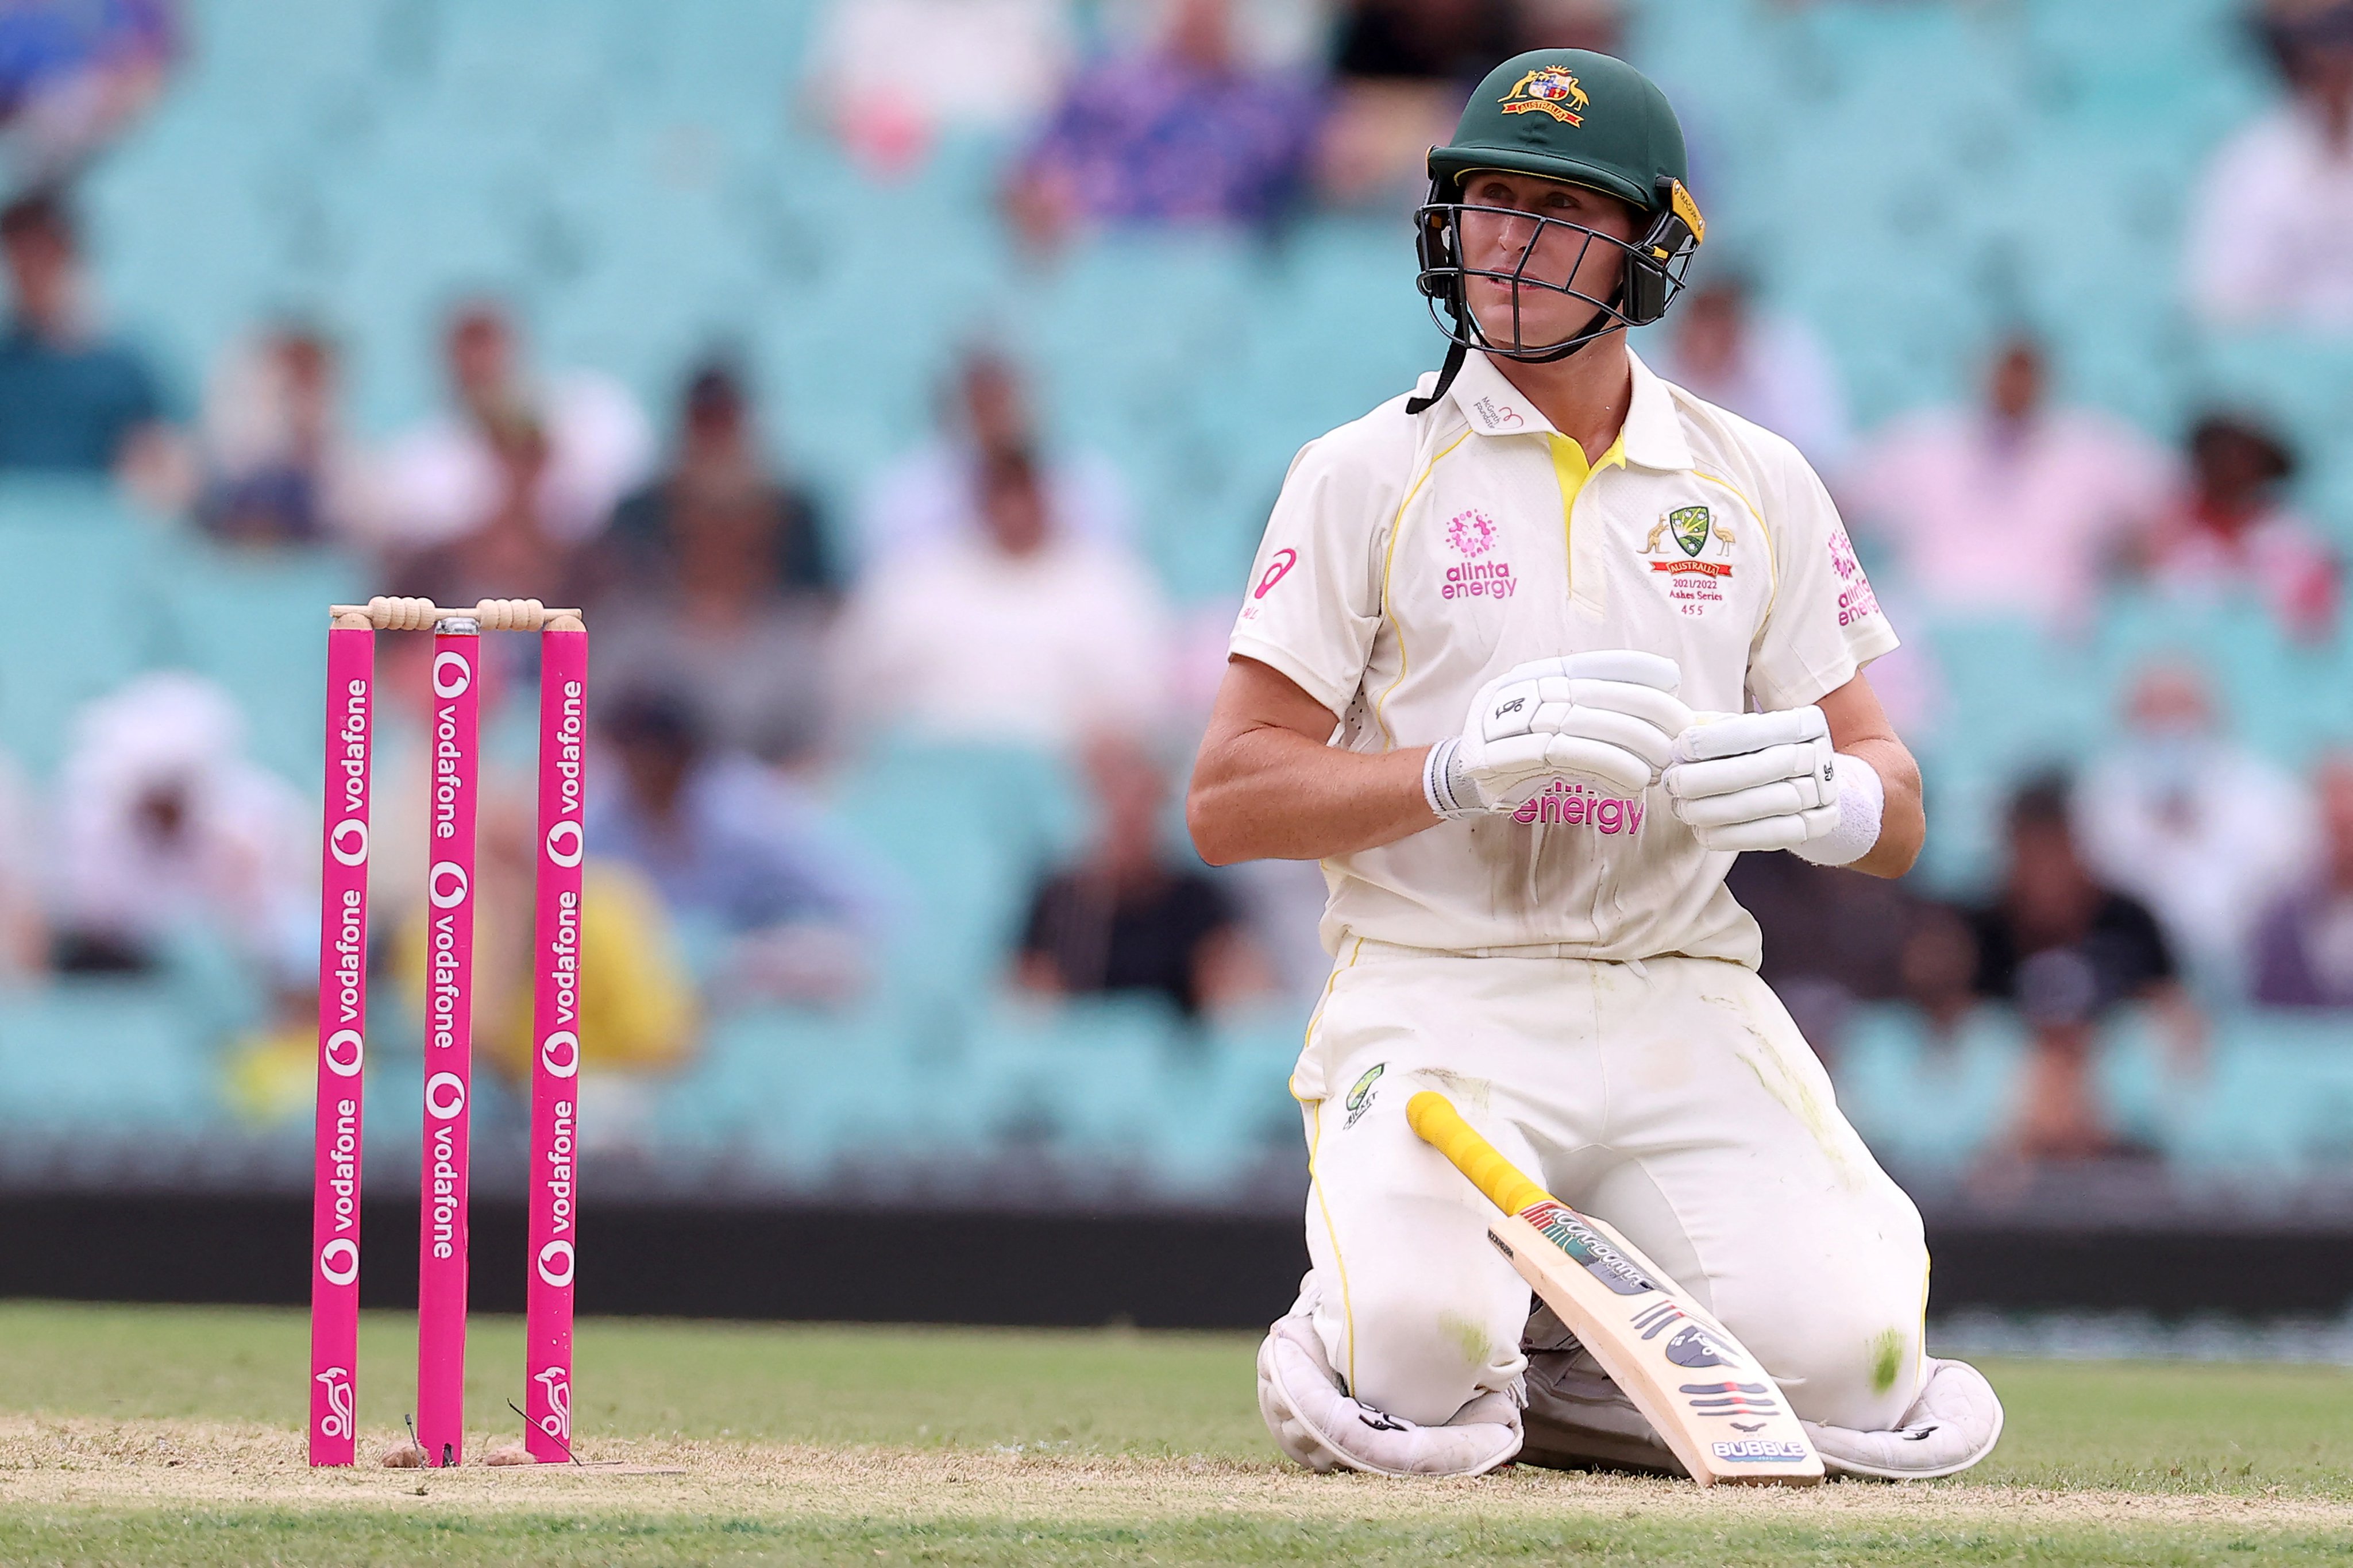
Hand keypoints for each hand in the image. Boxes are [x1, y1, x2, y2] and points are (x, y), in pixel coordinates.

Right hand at [1426, 651, 1688, 817]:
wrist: (1462, 777)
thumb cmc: (1522, 751)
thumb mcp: (1554, 722)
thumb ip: (1593, 712)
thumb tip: (1660, 709)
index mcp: (1538, 675)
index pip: (1594, 664)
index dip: (1635, 668)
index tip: (1672, 679)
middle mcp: (1522, 690)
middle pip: (1596, 694)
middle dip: (1646, 712)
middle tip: (1678, 734)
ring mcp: (1509, 721)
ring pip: (1583, 725)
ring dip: (1631, 745)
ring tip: (1660, 765)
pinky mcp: (1503, 756)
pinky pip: (1565, 756)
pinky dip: (1606, 767)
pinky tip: (1632, 783)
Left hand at [1662, 706, 1841, 851]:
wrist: (1808, 786)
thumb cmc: (1759, 754)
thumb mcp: (1742, 731)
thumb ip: (1712, 728)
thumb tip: (1677, 744)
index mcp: (1804, 722)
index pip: (1756, 729)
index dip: (1714, 740)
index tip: (1679, 748)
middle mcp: (1819, 755)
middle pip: (1761, 768)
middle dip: (1709, 778)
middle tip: (1674, 784)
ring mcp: (1824, 792)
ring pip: (1766, 803)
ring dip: (1715, 810)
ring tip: (1683, 809)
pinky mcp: (1820, 824)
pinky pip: (1775, 835)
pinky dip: (1734, 837)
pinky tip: (1704, 833)